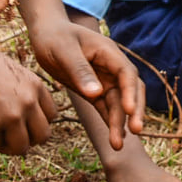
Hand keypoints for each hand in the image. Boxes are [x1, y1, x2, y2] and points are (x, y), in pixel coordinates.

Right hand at [0, 39, 56, 153]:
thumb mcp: (10, 71)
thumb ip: (23, 91)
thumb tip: (27, 115)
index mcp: (35, 85)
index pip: (52, 115)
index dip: (37, 122)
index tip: (24, 123)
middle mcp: (29, 101)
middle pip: (43, 136)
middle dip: (28, 139)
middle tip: (10, 136)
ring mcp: (11, 116)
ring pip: (21, 147)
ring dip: (8, 145)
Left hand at [28, 20, 144, 150]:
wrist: (46, 35)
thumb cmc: (55, 37)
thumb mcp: (64, 51)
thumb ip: (80, 71)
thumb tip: (96, 93)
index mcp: (108, 53)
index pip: (126, 73)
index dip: (131, 92)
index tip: (129, 111)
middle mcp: (111, 68)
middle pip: (131, 90)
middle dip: (134, 111)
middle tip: (135, 131)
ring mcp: (105, 80)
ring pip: (119, 104)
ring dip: (120, 123)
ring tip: (117, 146)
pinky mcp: (95, 91)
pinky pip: (106, 108)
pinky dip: (110, 122)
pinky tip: (114, 139)